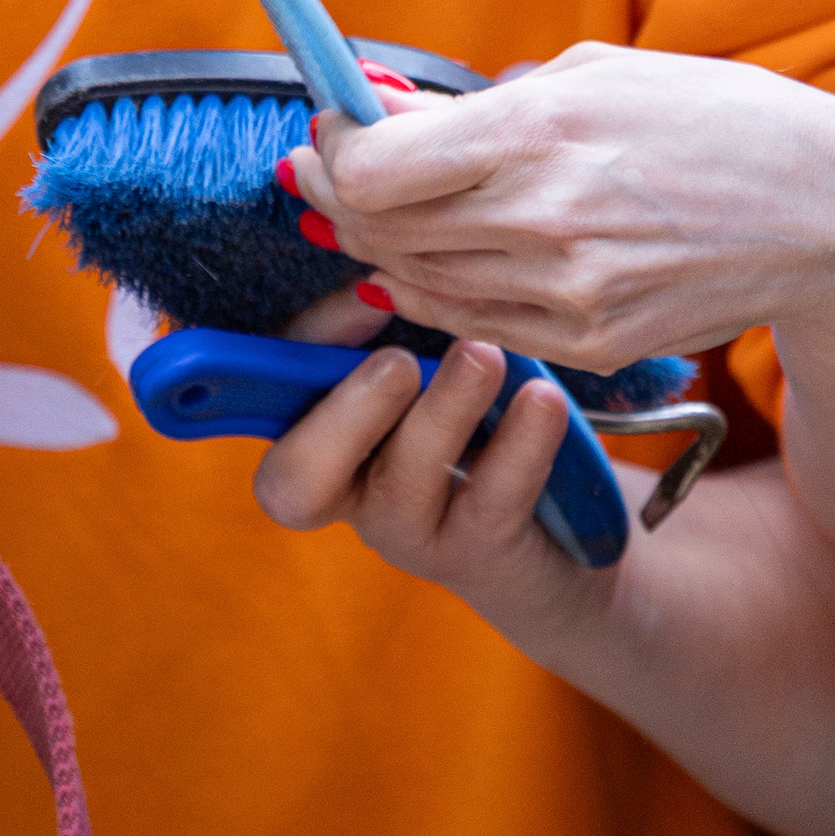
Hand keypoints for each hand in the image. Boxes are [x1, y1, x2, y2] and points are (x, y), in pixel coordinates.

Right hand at [251, 316, 608, 635]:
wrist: (560, 535)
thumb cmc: (472, 425)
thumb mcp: (427, 370)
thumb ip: (392, 324)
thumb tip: (381, 282)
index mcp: (316, 436)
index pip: (275, 393)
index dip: (303, 346)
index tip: (368, 296)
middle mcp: (346, 494)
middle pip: (298, 480)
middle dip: (345, 416)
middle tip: (397, 361)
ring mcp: (407, 532)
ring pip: (405, 481)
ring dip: (443, 412)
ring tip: (483, 356)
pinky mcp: (475, 554)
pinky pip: (492, 499)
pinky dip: (520, 443)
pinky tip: (542, 398)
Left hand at [278, 43, 834, 376]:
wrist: (829, 212)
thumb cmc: (714, 118)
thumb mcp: (597, 74)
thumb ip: (478, 102)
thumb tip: (377, 107)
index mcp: (542, 127)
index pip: (372, 167)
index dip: (331, 152)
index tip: (328, 133)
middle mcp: (545, 216)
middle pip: (379, 229)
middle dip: (337, 200)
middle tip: (323, 175)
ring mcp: (568, 292)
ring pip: (416, 282)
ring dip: (379, 249)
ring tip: (373, 217)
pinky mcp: (590, 343)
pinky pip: (471, 325)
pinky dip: (432, 295)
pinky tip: (425, 266)